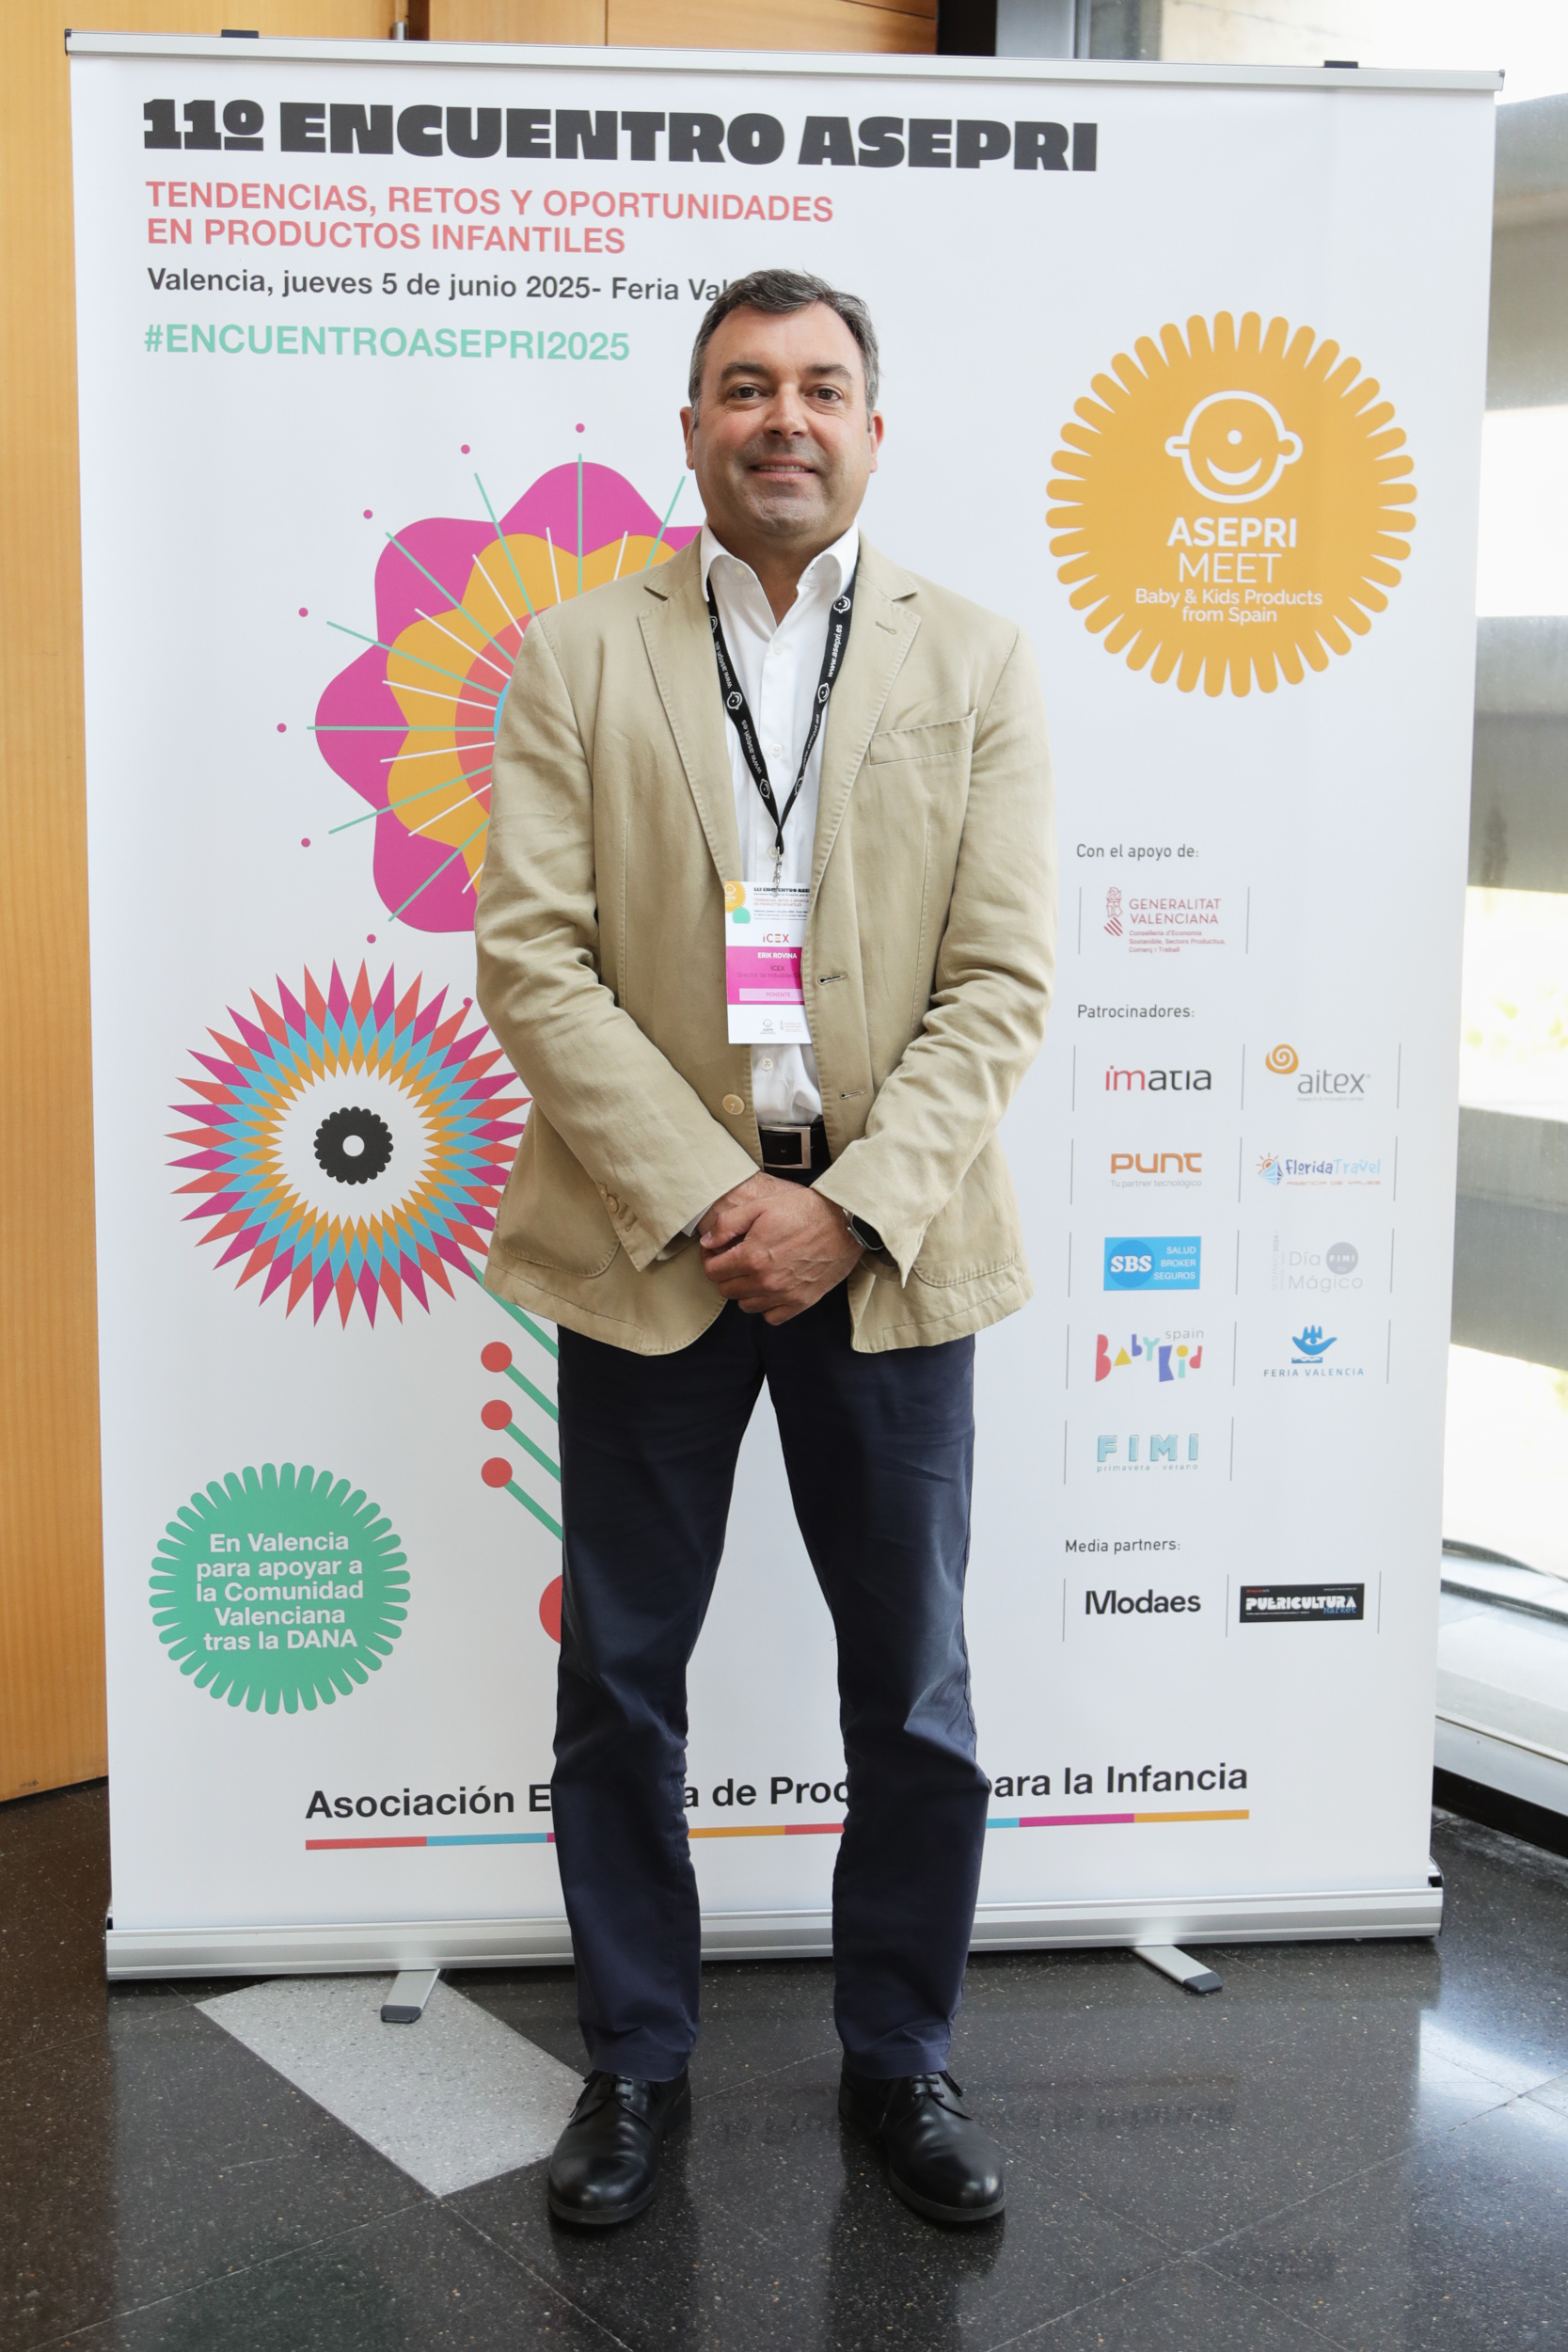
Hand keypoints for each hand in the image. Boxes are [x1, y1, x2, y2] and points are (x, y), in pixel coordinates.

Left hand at [698, 1173, 861, 1323]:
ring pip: (745, 1305)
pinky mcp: (801, 1302)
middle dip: (725, 1274)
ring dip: (744, 1290)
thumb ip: (728, 1224)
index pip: (712, 1272)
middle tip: (734, 1259)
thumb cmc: (805, 1211)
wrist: (844, 1224)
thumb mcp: (761, 1205)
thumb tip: (707, 1242)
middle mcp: (766, 1281)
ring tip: (754, 1272)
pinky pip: (771, 1317)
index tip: (716, 1252)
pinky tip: (771, 1288)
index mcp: (752, 1257)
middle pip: (726, 1290)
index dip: (710, 1259)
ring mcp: (784, 1295)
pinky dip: (766, 1306)